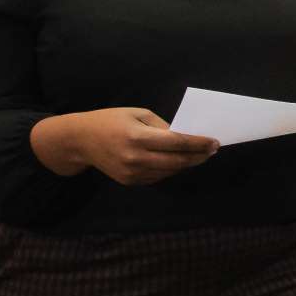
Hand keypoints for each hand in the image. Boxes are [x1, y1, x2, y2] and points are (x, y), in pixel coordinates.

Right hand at [31, 108, 218, 184]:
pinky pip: (158, 177)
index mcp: (138, 137)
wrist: (81, 141)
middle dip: (198, 156)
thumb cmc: (111, 120)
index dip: (199, 143)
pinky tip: (178, 161)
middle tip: (212, 151)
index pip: (177, 143)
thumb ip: (162, 126)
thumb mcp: (137, 114)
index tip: (214, 142)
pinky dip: (171, 169)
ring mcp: (133, 173)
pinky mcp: (130, 181)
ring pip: (170, 171)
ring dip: (187, 164)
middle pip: (177, 161)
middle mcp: (136, 158)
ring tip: (199, 156)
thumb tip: (185, 137)